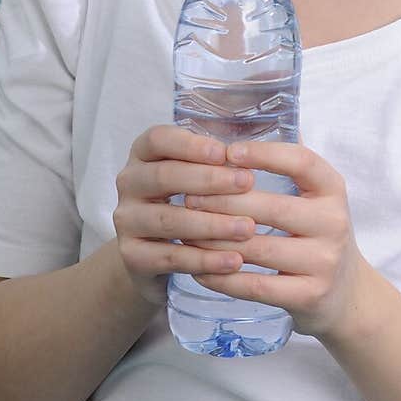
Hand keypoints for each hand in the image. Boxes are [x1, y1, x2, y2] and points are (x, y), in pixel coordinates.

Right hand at [113, 124, 256, 306]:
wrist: (153, 256)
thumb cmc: (187, 204)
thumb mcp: (196, 175)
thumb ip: (221, 160)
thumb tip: (273, 146)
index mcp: (143, 155)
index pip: (158, 139)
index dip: (190, 144)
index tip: (224, 152)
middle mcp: (129, 183)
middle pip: (163, 176)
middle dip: (208, 180)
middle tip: (247, 183)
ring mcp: (127, 221)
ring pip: (169, 220)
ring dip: (212, 224)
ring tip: (248, 228)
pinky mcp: (132, 256)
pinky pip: (170, 257)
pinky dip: (204, 259)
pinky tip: (234, 261)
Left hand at [182, 132, 372, 339]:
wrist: (346, 294)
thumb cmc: (316, 234)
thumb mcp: (314, 195)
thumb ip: (286, 162)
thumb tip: (247, 113)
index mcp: (332, 188)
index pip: (300, 161)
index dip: (262, 153)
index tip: (226, 152)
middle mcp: (333, 222)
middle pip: (270, 207)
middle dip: (222, 202)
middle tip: (186, 197)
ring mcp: (324, 261)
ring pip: (257, 248)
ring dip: (214, 241)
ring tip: (184, 232)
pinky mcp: (310, 295)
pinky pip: (256, 285)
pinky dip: (223, 277)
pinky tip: (198, 268)